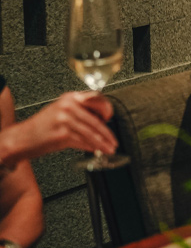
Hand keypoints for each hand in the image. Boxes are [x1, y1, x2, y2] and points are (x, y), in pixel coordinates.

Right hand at [0, 92, 116, 162]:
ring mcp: (65, 119)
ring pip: (91, 133)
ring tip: (108, 149)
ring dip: (102, 143)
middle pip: (95, 120)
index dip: (106, 110)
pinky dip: (91, 147)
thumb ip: (81, 112)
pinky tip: (95, 150)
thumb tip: (102, 122)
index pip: (96, 99)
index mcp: (70, 97)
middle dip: (107, 134)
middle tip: (113, 141)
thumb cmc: (42, 127)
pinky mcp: (62, 134)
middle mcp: (68, 106)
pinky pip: (82, 141)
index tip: (110, 119)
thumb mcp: (62, 111)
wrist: (21, 138)